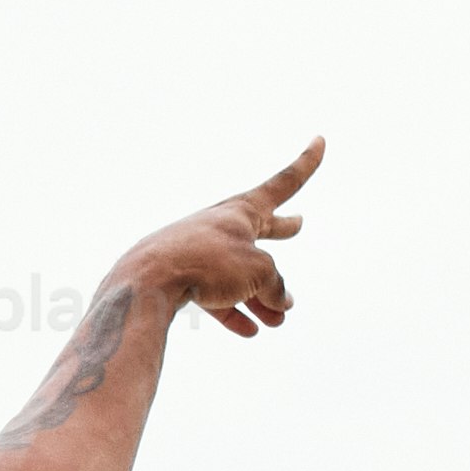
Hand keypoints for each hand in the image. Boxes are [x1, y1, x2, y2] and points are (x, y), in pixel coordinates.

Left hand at [125, 139, 320, 335]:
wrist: (149, 279)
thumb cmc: (208, 262)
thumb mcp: (259, 272)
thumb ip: (276, 285)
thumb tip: (280, 303)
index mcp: (242, 210)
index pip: (284, 183)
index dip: (306, 164)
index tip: (320, 139)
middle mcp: (221, 226)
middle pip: (260, 228)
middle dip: (281, 229)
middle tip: (298, 223)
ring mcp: (200, 251)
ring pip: (240, 273)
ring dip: (261, 297)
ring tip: (278, 320)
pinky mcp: (183, 278)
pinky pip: (216, 296)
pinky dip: (234, 311)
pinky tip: (251, 331)